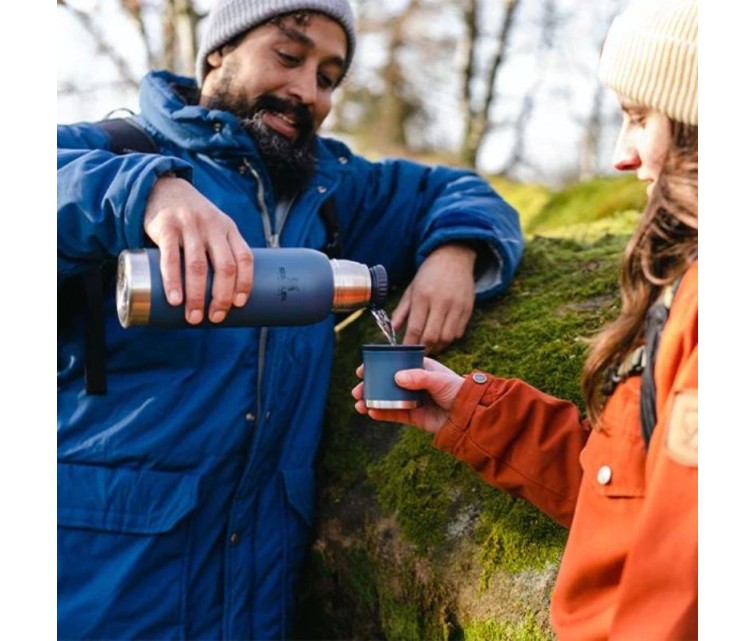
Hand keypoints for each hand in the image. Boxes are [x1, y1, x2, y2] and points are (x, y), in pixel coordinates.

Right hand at [143, 176, 252, 324]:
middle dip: (222, 296)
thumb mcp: (213, 227)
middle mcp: (213, 226)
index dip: (245, 283)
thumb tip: (223, 296)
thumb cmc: (192, 220)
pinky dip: (173, 281)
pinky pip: (170, 257)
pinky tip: (174, 299)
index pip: (245, 258)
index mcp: (228, 229)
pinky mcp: (166, 226)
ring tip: (194, 317)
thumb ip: (219, 251)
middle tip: (215, 317)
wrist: (162, 188)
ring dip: (197, 295)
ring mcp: (190, 225)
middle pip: (225, 266)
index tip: (239, 304)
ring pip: (198, 265)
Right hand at [352, 357, 464, 433]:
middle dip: (370, 386)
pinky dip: (382, 414)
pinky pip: (394, 414)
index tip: (362, 369)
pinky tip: (371, 413)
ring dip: (372, 401)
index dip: (377, 366)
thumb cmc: (457, 391)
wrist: (469, 416)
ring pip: (387, 399)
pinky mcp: (413, 416)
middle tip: (357, 390)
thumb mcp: (439, 380)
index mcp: (419, 368)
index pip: (394, 364)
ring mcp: (412, 399)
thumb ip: (419, 378)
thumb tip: (397, 377)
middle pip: (386, 382)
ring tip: (359, 404)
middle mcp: (413, 383)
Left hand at [391, 244, 475, 353]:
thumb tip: (393, 330)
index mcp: (423, 296)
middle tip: (417, 354)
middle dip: (423, 349)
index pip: (415, 328)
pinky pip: (458, 332)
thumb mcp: (411, 289)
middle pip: (432, 336)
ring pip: (446, 338)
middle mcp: (441, 302)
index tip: (405, 351)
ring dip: (437, 347)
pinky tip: (441, 337)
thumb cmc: (429, 274)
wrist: (454, 257)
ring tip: (429, 347)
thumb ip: (402, 311)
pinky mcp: (467, 309)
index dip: (409, 344)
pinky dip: (449, 339)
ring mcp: (457, 306)